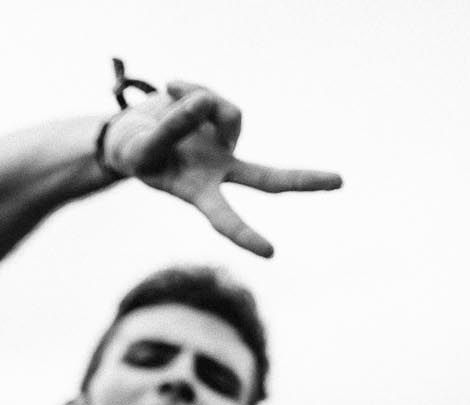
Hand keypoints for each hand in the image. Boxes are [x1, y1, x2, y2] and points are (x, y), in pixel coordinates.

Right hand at [101, 80, 341, 257]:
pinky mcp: (221, 115)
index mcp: (198, 193)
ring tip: (166, 98)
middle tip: (340, 182)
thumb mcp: (144, 148)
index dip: (244, 234)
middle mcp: (220, 171)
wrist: (129, 133)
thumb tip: (206, 101)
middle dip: (302, 180)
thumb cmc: (135, 152)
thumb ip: (172, 129)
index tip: (270, 253)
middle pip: (267, 178)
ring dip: (190, 102)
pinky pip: (211, 95)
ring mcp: (225, 143)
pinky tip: (171, 87)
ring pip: (227, 114)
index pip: (224, 217)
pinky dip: (187, 88)